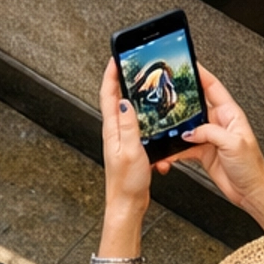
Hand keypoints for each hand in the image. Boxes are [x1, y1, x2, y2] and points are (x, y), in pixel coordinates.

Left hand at [98, 59, 150, 224]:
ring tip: (146, 87)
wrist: (128, 205)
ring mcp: (123, 140)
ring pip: (128, 112)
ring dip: (136, 98)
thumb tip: (123, 101)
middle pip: (115, 99)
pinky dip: (147, 122)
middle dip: (122, 80)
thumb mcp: (130, 150)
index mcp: (112, 130)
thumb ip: (128, 125)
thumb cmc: (127, 183)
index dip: (110, 74)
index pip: (107, 94)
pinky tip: (156, 124)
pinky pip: (139, 128)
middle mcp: (115, 132)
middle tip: (132, 65)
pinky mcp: (132, 148)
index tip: (116, 57)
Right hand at [155, 65, 263, 214]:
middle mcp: (219, 123)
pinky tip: (168, 149)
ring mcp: (210, 137)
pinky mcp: (203, 151)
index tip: (188, 63)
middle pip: (196, 104)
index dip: (201, 74)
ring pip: (186, 125)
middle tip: (166, 92)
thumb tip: (190, 131)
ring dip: (175, 127)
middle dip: (181, 98)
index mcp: (230, 114)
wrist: (251, 191)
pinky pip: (183, 145)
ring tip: (162, 124)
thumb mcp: (233, 144)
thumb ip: (210, 133)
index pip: (213, 87)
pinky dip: (174, 147)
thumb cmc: (251, 167)